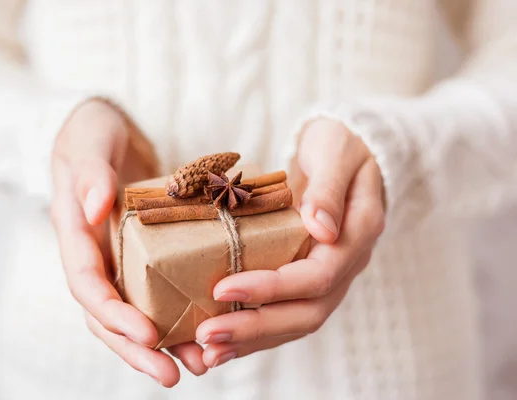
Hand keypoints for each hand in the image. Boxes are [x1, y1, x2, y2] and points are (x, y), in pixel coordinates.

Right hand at [51, 99, 206, 385]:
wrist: (108, 131)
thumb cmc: (92, 131)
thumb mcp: (88, 140)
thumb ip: (89, 172)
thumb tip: (95, 208)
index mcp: (76, 233)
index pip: (87, 284)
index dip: (113, 314)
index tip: (146, 334)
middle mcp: (96, 254)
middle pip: (109, 315)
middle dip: (137, 348)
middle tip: (174, 375)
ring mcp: (120, 257)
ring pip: (135, 312)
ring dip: (163, 344)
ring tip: (199, 365)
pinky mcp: (144, 254)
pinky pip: (158, 291)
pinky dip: (178, 314)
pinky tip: (206, 331)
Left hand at [196, 119, 384, 367]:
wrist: (348, 152)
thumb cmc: (340, 146)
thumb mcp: (336, 153)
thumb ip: (328, 189)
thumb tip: (321, 229)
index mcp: (356, 235)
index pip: (317, 276)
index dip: (271, 287)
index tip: (223, 288)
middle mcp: (345, 265)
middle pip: (306, 313)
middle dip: (255, 328)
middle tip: (206, 336)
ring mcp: (330, 276)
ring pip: (295, 322)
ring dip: (252, 340)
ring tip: (207, 352)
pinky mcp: (309, 278)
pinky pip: (286, 312)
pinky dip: (255, 331)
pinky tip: (223, 341)